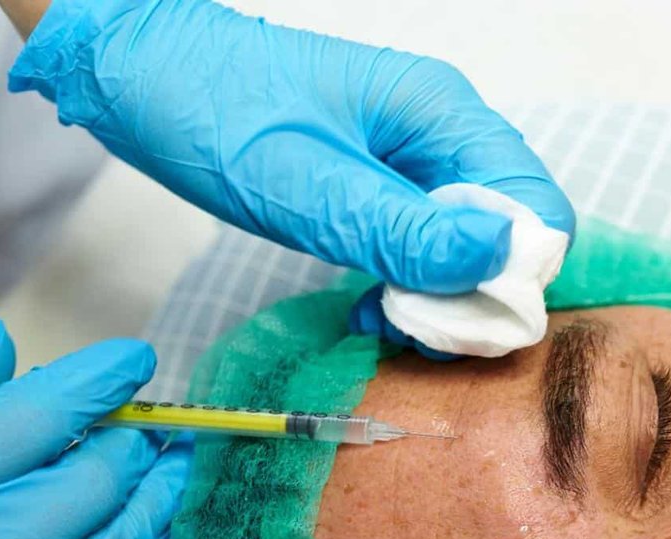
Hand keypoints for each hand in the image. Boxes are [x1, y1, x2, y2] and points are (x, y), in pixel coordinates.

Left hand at [7, 0, 575, 296]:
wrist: (135, 74)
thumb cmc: (211, 113)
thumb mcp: (308, 186)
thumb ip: (405, 230)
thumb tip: (501, 261)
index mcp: (441, 113)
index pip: (535, 208)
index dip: (515, 276)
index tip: (457, 323)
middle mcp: (441, 133)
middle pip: (509, 233)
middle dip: (476, 295)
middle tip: (411, 332)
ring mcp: (412, 159)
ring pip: (468, 249)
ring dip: (440, 300)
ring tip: (384, 324)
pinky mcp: (381, 186)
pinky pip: (425, 247)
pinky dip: (409, 288)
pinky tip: (369, 311)